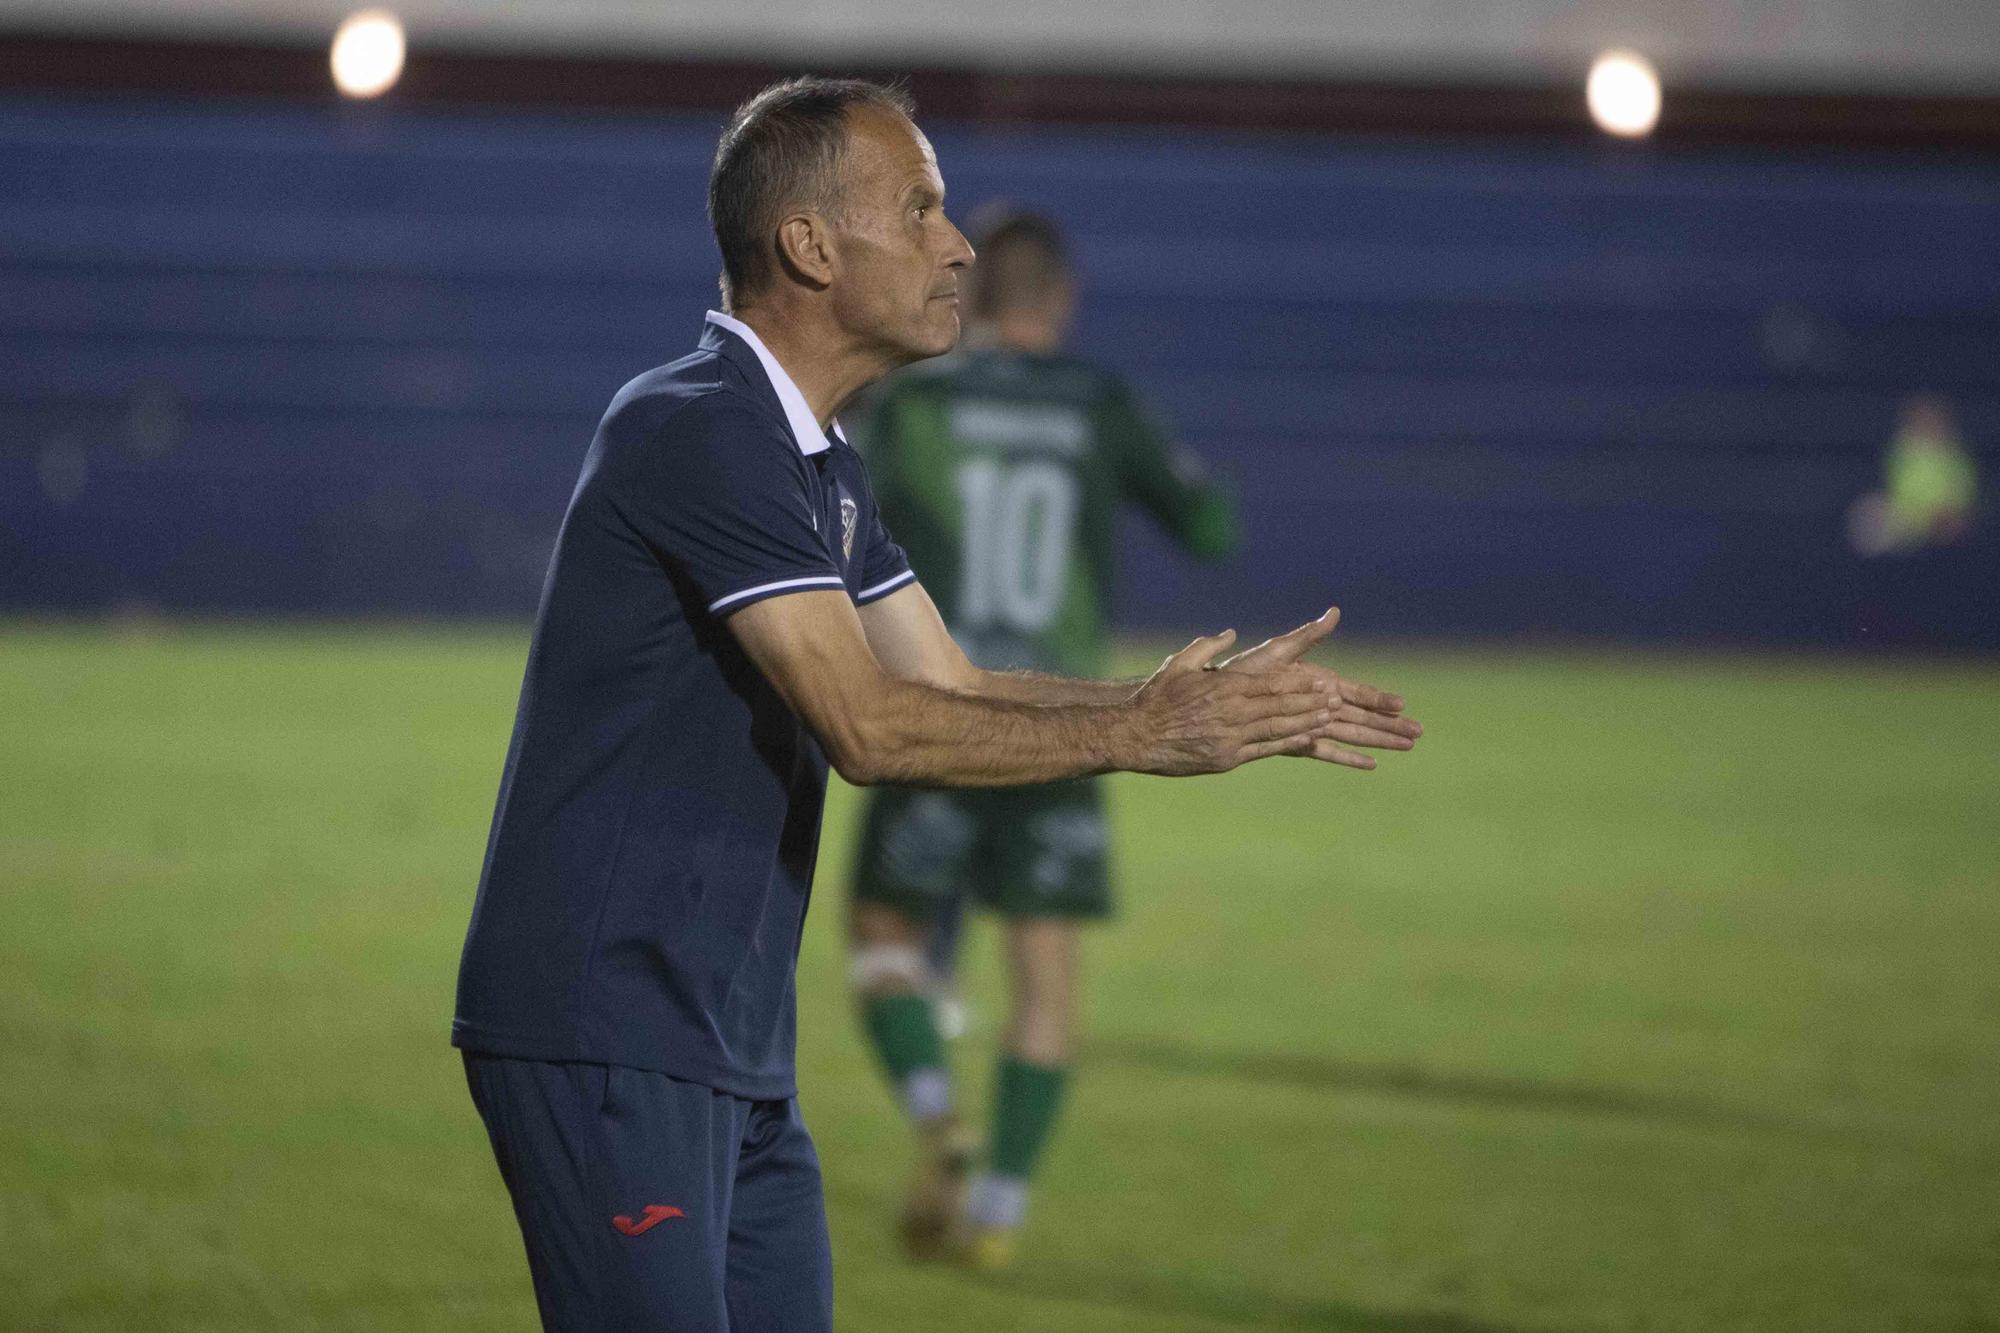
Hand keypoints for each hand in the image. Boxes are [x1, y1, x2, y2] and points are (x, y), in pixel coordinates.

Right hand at [1124, 630, 1336, 775]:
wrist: (1135, 736)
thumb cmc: (1155, 698)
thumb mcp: (1178, 663)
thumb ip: (1207, 646)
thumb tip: (1231, 633)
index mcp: (1223, 688)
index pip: (1271, 684)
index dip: (1300, 684)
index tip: (1322, 680)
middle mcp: (1231, 713)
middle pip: (1281, 706)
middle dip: (1312, 702)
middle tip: (1337, 698)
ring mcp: (1231, 738)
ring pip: (1278, 729)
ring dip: (1307, 722)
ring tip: (1330, 717)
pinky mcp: (1227, 759)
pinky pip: (1265, 750)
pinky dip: (1288, 743)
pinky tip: (1307, 738)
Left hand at [1217, 607, 1421, 769]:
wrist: (1216, 697)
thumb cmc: (1244, 669)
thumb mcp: (1278, 651)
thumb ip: (1308, 636)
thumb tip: (1335, 613)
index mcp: (1317, 681)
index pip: (1357, 692)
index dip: (1380, 699)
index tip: (1404, 706)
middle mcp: (1318, 702)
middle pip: (1361, 717)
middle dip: (1390, 725)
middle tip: (1418, 735)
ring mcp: (1308, 722)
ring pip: (1350, 734)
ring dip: (1378, 741)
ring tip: (1406, 748)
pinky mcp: (1295, 739)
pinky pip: (1325, 752)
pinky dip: (1347, 758)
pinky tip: (1370, 765)